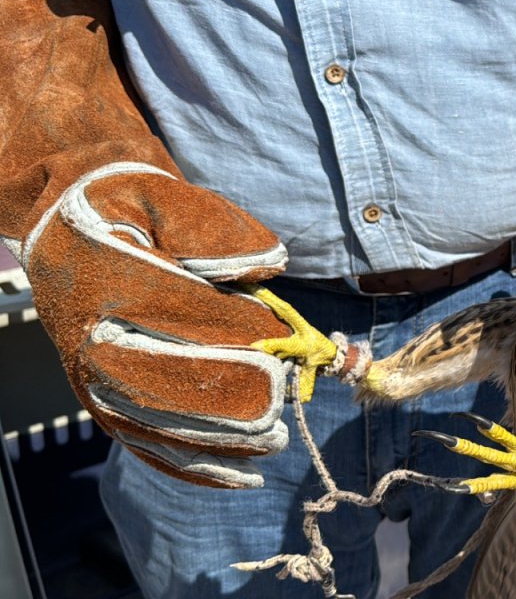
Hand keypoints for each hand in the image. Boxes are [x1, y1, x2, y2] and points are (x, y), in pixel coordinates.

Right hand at [16, 164, 295, 488]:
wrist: (71, 231)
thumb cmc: (136, 210)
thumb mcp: (171, 195)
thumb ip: (219, 230)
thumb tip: (268, 269)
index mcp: (113, 278)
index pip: (192, 315)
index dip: (249, 333)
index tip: (290, 340)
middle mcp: (94, 338)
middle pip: (174, 381)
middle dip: (239, 393)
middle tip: (284, 392)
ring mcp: (94, 382)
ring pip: (165, 426)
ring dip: (227, 438)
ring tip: (276, 438)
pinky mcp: (104, 408)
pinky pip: (151, 448)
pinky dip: (200, 466)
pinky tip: (246, 474)